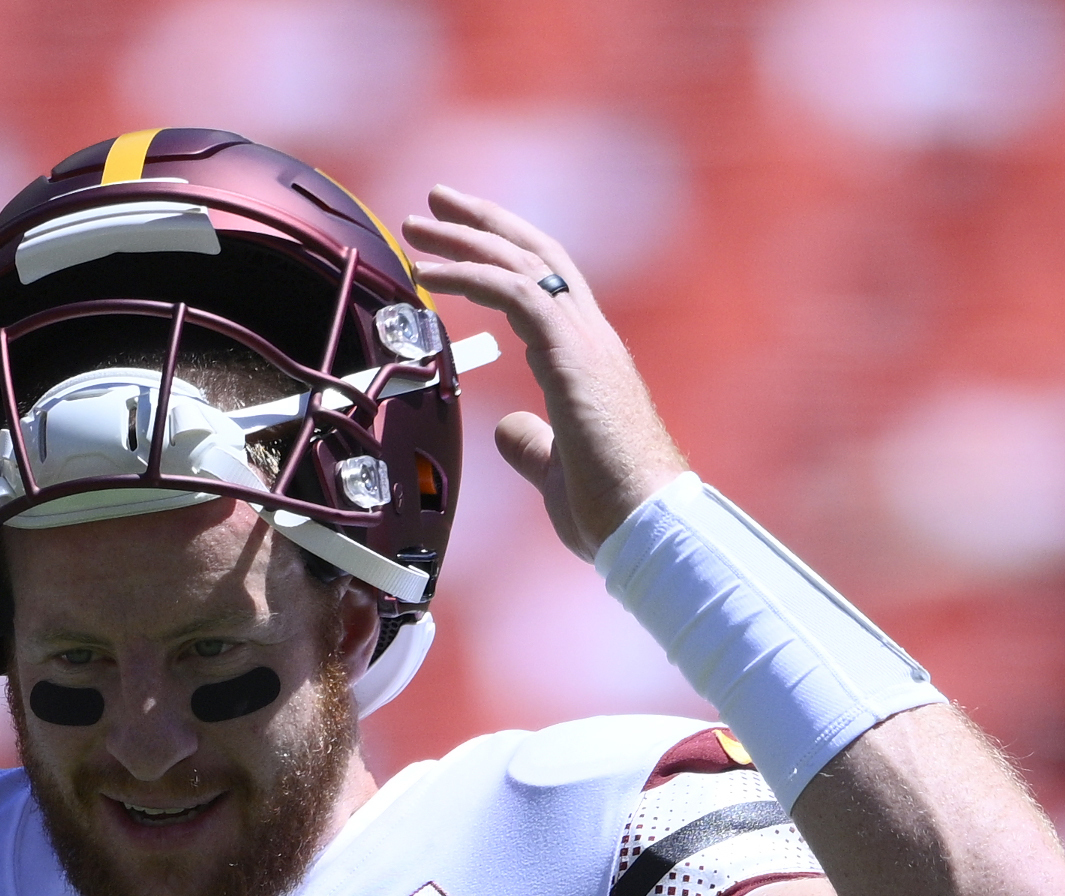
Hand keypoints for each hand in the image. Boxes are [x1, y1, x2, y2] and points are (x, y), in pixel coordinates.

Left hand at [402, 188, 690, 561]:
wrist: (647, 524)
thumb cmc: (611, 510)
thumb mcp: (557, 470)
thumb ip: (533, 444)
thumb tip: (507, 430)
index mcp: (590, 360)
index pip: (548, 286)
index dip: (503, 255)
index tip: (458, 241)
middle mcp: (592, 337)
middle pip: (536, 256)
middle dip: (484, 224)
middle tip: (436, 201)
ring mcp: (586, 340)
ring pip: (524, 263)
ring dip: (466, 239)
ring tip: (417, 225)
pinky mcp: (573, 353)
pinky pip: (515, 292)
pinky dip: (467, 274)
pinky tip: (426, 274)